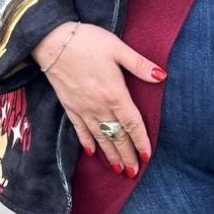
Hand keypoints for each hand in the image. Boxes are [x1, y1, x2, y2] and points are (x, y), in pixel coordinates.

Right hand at [31, 21, 162, 176]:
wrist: (51, 40)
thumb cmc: (87, 41)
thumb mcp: (117, 48)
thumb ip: (140, 65)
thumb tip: (162, 76)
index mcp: (114, 94)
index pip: (132, 124)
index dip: (140, 141)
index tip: (146, 157)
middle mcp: (99, 106)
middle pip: (117, 136)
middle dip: (126, 155)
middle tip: (133, 173)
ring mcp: (82, 108)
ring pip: (100, 137)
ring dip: (110, 154)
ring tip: (118, 170)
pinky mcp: (69, 106)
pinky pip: (80, 129)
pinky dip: (87, 142)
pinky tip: (92, 152)